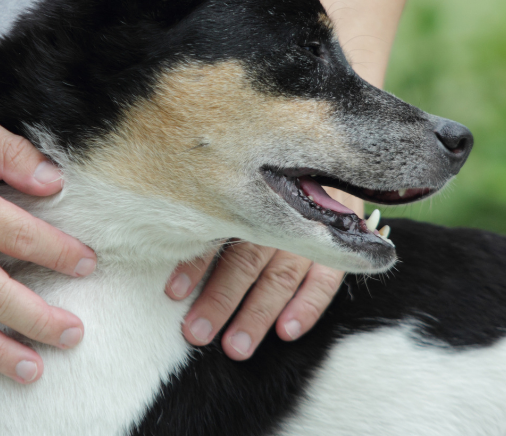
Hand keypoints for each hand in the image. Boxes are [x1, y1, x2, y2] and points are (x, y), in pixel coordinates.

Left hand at [165, 191, 362, 357]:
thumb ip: (215, 204)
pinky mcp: (339, 246)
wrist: (328, 159)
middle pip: (246, 261)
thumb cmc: (270, 179)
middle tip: (197, 333)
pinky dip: (307, 306)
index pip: (219, 234)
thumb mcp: (243, 180)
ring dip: (258, 313)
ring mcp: (311, 231)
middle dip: (221, 299)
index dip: (196, 263)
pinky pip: (324, 280)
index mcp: (249, 198)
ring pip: (280, 276)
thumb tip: (166, 233)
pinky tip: (287, 331)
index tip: (174, 293)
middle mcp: (279, 214)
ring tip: (236, 346)